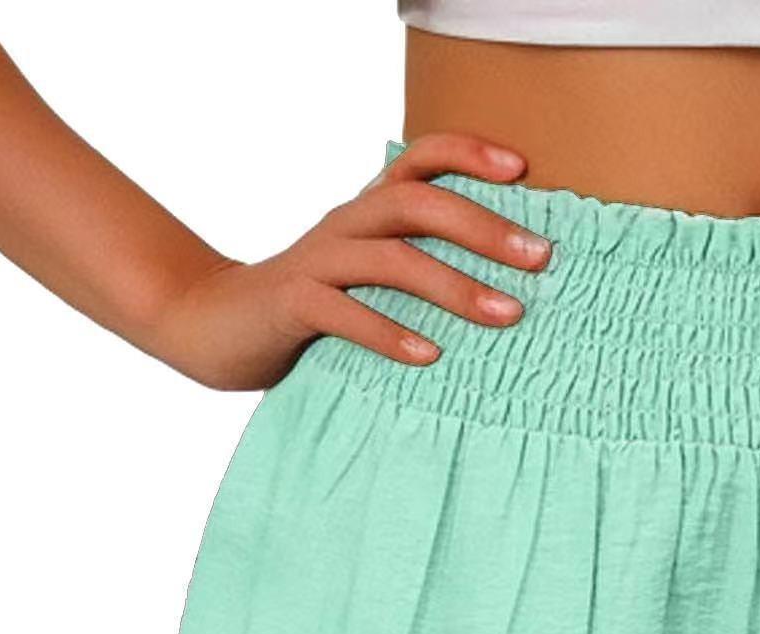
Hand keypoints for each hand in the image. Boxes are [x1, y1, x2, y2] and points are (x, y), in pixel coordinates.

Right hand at [145, 132, 552, 390]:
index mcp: (369, 211)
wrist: (218, 325)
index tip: (524, 169)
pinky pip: (343, 312)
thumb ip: (423, 268)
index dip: (468, 153)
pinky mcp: (292, 304)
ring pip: (390, 258)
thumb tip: (515, 291)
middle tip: (541, 259)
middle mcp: (346, 223)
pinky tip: (428, 355)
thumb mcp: (372, 278)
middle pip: (417, 203)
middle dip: (484, 228)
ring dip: (453, 285)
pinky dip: (388, 333)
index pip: (420, 160)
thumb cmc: (317, 307)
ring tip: (506, 315)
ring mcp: (318, 261)